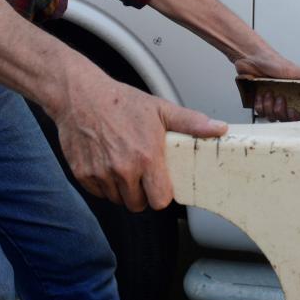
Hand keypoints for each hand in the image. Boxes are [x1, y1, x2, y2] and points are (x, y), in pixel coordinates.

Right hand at [53, 72, 226, 211]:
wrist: (79, 95)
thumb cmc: (120, 101)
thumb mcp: (161, 109)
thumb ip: (191, 123)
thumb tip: (220, 129)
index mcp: (146, 157)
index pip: (160, 200)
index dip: (162, 193)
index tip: (159, 182)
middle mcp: (123, 170)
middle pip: (138, 204)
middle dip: (142, 193)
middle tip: (141, 172)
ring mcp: (101, 174)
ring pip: (118, 200)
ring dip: (122, 189)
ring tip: (123, 165)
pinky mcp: (83, 175)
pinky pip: (99, 193)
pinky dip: (103, 184)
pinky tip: (106, 163)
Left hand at [234, 49, 299, 121]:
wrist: (251, 58)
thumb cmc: (272, 61)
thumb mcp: (292, 69)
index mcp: (295, 94)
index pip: (299, 114)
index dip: (295, 116)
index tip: (293, 110)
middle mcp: (284, 100)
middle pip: (284, 118)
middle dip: (280, 109)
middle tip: (279, 97)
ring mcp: (271, 101)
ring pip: (271, 116)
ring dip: (268, 105)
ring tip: (268, 92)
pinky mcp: (259, 101)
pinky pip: (260, 112)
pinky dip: (259, 104)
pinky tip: (260, 94)